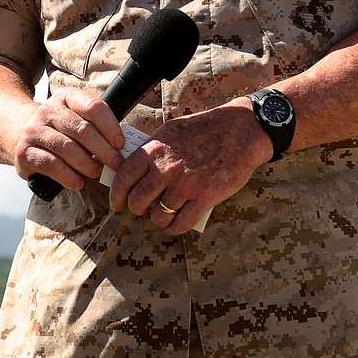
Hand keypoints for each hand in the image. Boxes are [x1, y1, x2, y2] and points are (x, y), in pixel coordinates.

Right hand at [10, 89, 123, 190]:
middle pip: (82, 129)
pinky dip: (68, 176)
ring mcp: (34, 130)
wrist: (22, 135)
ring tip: (96, 173)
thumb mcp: (77, 118)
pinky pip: (51, 164)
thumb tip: (123, 146)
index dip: (110, 126)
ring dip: (86, 163)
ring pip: (66, 147)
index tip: (121, 144)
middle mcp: (48, 110)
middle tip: (116, 164)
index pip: (93, 106)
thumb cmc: (61, 130)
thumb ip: (97, 125)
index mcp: (66, 97)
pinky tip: (78, 182)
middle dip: (103, 149)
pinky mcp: (24, 152)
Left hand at [109, 99, 272, 235]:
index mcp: (154, 149)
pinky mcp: (204, 197)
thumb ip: (152, 150)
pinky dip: (174, 228)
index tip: (117, 203)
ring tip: (162, 216)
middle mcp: (166, 168)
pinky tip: (174, 225)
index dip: (117, 195)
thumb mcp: (171, 130)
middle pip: (138, 201)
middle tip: (142, 210)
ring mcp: (185, 184)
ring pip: (159, 215)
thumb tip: (133, 168)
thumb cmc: (205, 129)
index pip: (124, 178)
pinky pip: (181, 223)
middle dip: (137, 209)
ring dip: (158, 220)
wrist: (240, 131)